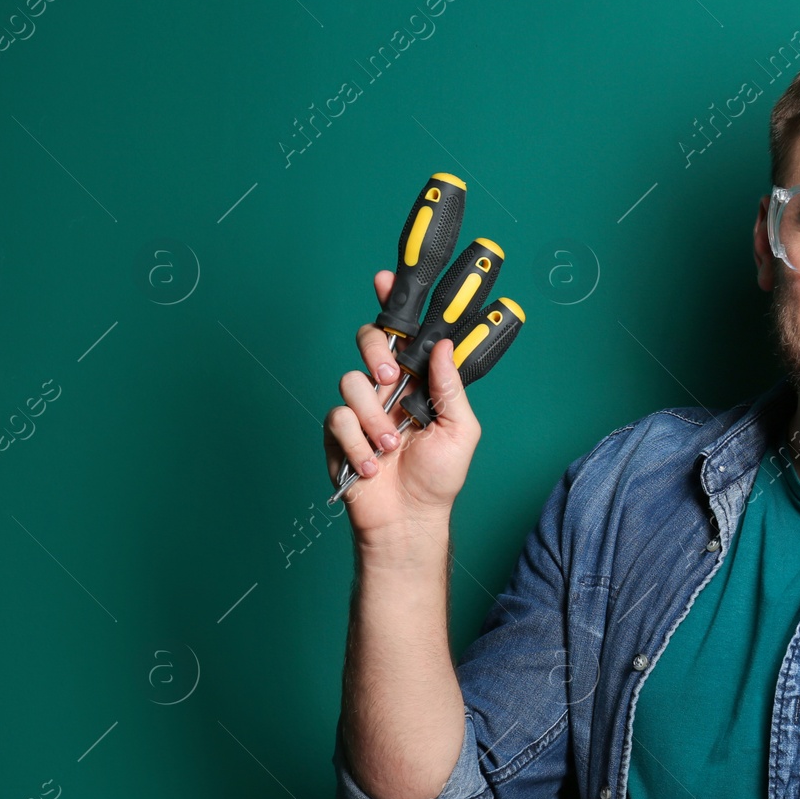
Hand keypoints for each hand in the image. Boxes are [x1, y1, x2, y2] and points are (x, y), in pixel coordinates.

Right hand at [324, 270, 481, 540]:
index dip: (392, 304)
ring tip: (391, 448)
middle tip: (390, 378)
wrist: (409, 519)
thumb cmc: (439, 478)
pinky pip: (338, 419)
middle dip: (375, 353)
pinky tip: (373, 466)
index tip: (384, 279)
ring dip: (374, 420)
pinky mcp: (338, 432)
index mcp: (418, 383)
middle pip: (368, 342)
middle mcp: (387, 389)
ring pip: (351, 382)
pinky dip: (358, 446)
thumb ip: (450, 386)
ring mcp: (360, 409)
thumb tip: (444, 346)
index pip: (405, 335)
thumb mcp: (461, 429)